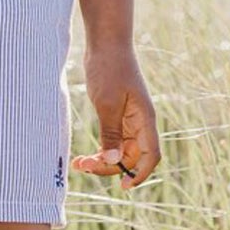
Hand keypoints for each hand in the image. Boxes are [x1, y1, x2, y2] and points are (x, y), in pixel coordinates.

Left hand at [71, 43, 159, 188]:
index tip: (123, 186)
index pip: (151, 155)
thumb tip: (112, 162)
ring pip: (120, 150)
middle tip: (85, 167)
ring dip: (103, 160)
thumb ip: (110, 133)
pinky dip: (101, 149)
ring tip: (79, 163)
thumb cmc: (108, 68)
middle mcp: (140, 121)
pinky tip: (85, 154)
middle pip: (132, 156)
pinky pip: (112, 139)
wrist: (105, 43)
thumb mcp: (107, 103)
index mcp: (144, 119)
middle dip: (110, 167)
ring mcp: (129, 118)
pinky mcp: (117, 114)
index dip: (140, 174)